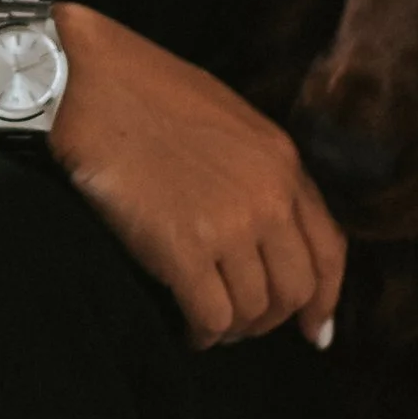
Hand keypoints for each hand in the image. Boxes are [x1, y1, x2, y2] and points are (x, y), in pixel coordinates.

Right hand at [48, 2, 344, 349]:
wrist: (88, 84)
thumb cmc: (146, 94)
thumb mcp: (230, 123)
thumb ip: (260, 174)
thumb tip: (267, 231)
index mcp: (283, 163)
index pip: (329, 251)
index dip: (324, 300)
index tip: (314, 329)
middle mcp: (267, 198)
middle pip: (295, 290)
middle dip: (271, 320)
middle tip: (243, 325)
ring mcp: (228, 226)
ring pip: (253, 311)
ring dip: (232, 328)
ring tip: (207, 324)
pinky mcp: (182, 250)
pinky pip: (211, 317)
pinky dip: (202, 334)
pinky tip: (186, 327)